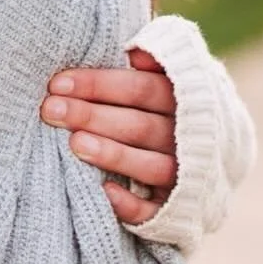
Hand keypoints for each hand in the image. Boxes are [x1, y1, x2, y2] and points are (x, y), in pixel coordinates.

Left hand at [42, 50, 175, 225]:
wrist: (212, 159)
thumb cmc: (169, 109)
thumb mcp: (169, 80)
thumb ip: (153, 63)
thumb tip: (134, 52)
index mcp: (186, 100)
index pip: (142, 88)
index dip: (100, 85)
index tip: (58, 83)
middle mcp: (188, 138)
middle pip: (139, 125)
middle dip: (92, 116)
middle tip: (50, 110)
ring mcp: (186, 175)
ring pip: (151, 166)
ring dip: (113, 155)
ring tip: (75, 144)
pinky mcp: (179, 209)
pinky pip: (156, 211)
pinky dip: (132, 204)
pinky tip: (105, 192)